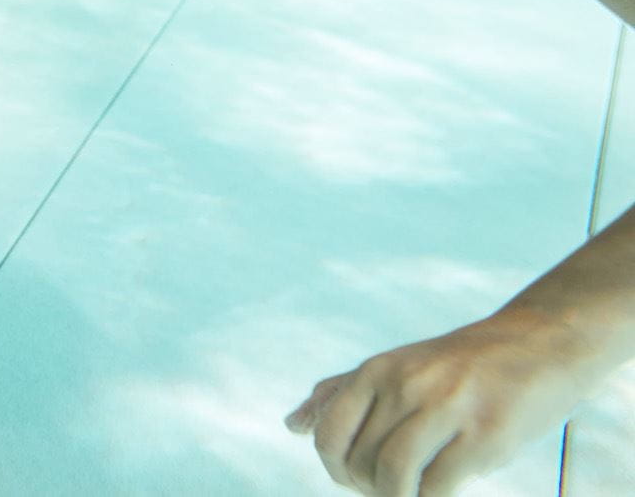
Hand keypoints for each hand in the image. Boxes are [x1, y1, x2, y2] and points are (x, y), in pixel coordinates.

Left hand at [286, 311, 593, 494]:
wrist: (536, 345)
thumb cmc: (456, 366)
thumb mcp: (393, 368)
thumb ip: (342, 395)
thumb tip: (291, 425)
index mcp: (377, 370)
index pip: (328, 434)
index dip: (336, 469)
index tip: (357, 478)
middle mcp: (405, 385)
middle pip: (360, 461)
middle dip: (368, 488)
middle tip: (390, 488)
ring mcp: (446, 408)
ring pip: (394, 475)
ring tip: (411, 494)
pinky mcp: (486, 434)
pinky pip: (439, 485)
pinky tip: (440, 491)